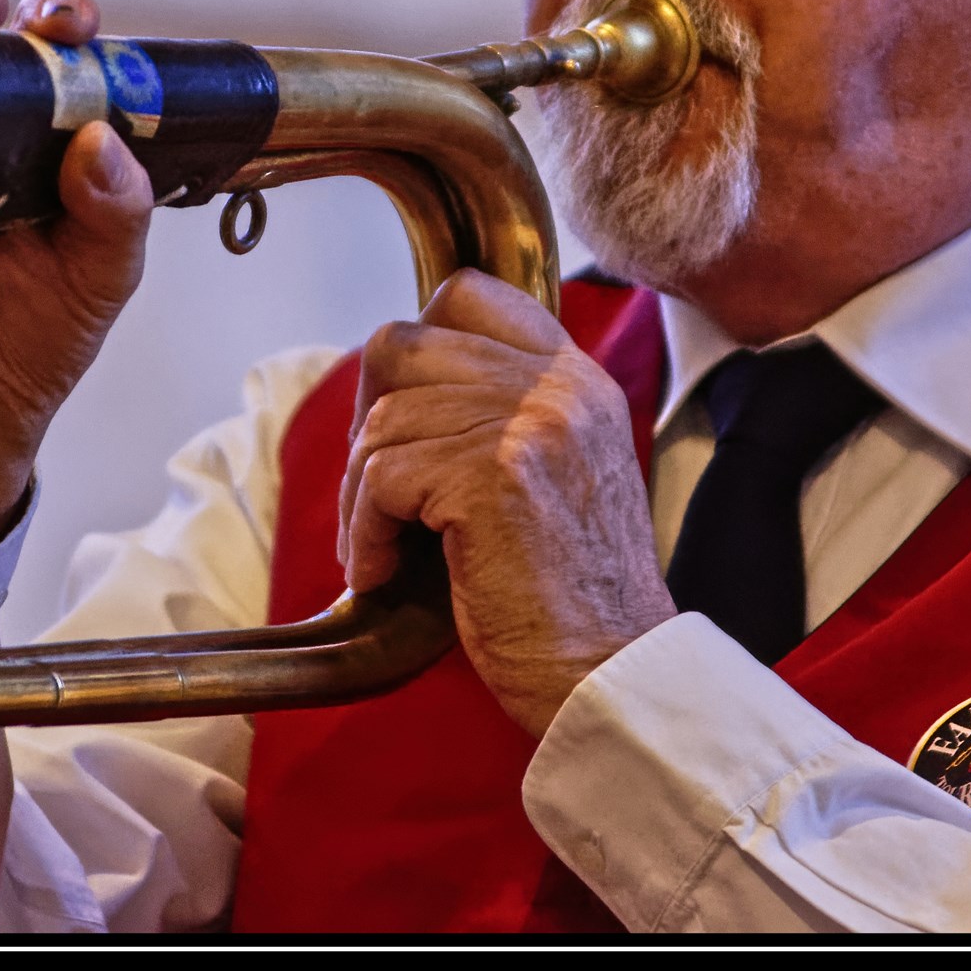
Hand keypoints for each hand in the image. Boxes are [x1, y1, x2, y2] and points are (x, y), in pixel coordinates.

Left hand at [341, 270, 677, 735]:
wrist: (611, 675)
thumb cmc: (571, 599)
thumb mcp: (559, 477)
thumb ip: (505, 419)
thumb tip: (398, 395)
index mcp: (576, 380)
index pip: (468, 295)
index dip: (413, 349)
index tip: (400, 418)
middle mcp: (558, 388)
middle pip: (403, 345)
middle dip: (367, 418)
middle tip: (374, 486)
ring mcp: (528, 425)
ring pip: (383, 422)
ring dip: (359, 495)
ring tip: (378, 547)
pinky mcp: (491, 478)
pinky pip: (380, 478)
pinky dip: (364, 533)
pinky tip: (381, 572)